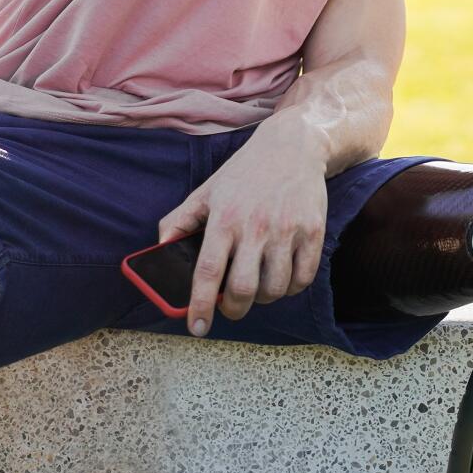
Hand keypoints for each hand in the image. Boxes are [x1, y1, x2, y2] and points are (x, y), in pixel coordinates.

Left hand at [157, 120, 329, 335]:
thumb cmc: (246, 172)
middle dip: (234, 309)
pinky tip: (282, 278)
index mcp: (224, 218)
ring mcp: (287, 229)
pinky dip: (291, 288)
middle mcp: (255, 226)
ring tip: (257, 288)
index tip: (197, 327)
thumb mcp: (207, 191)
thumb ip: (179, 220)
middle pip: (243, 288)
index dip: (200, 306)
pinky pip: (303, 277)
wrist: (293, 146)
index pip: (208, 273)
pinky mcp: (313, 230)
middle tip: (231, 307)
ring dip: (263, 298)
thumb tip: (159, 249)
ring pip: (275, 288)